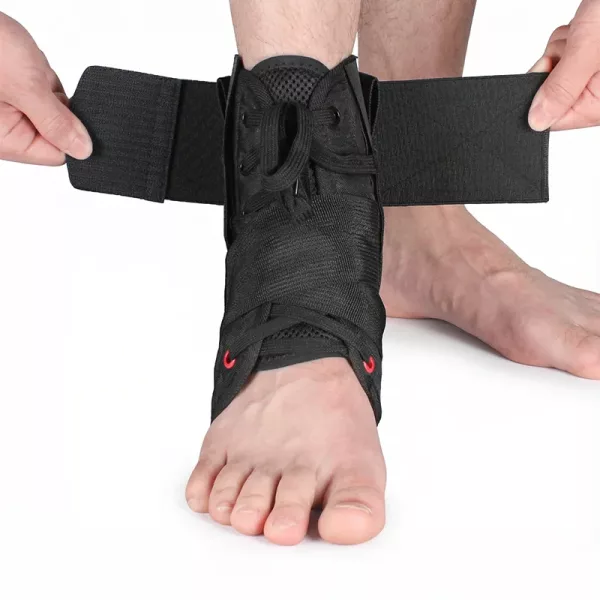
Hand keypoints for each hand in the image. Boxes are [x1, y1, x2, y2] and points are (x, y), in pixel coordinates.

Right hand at [0, 12, 91, 164]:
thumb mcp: (26, 88)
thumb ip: (57, 122)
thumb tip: (83, 151)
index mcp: (5, 140)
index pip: (56, 154)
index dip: (70, 135)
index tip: (73, 114)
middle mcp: (5, 129)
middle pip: (55, 129)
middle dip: (54, 102)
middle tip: (36, 81)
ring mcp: (9, 109)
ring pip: (50, 106)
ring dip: (46, 83)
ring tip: (23, 65)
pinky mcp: (12, 90)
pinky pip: (40, 88)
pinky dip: (40, 71)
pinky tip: (23, 59)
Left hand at [528, 0, 599, 130]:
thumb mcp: (587, 51)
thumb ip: (561, 88)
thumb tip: (538, 121)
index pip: (558, 119)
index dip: (544, 95)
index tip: (549, 70)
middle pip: (553, 93)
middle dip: (556, 65)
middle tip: (576, 44)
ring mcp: (596, 74)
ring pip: (556, 70)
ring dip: (563, 46)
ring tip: (588, 29)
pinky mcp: (592, 57)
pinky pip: (564, 54)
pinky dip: (568, 37)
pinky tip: (586, 26)